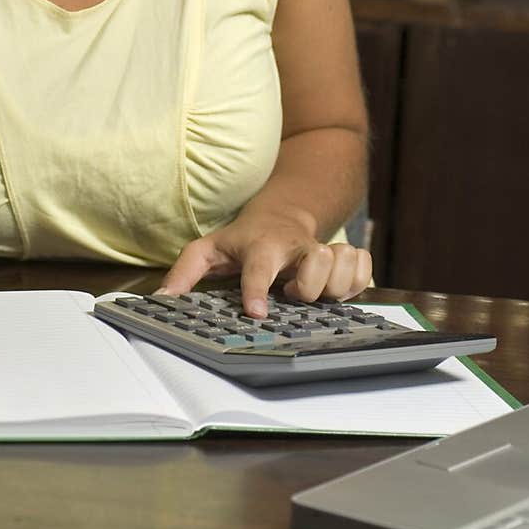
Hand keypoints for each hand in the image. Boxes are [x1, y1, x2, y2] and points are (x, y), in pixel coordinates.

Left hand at [156, 216, 371, 317]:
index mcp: (261, 246)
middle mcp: (296, 247)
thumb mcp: (207, 249)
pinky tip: (337, 289)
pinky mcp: (345, 257)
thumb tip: (163, 299)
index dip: (258, 290)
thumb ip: (185, 273)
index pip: (259, 267)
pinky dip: (357, 281)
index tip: (257, 313)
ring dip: (334, 285)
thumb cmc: (243, 240)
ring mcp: (324, 251)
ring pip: (344, 264)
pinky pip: (365, 269)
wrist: (282, 215)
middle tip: (294, 295)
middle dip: (309, 286)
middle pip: (318, 261)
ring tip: (316, 292)